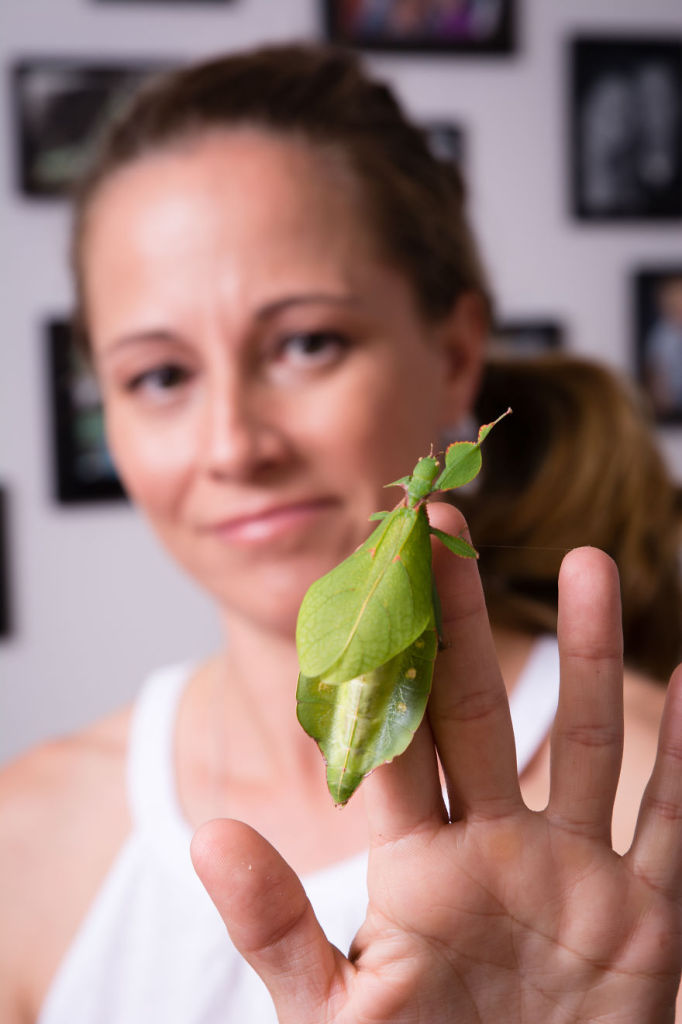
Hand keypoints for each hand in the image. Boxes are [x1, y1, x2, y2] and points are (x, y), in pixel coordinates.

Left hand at [191, 505, 681, 1021]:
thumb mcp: (333, 1018)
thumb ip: (276, 929)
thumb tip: (207, 836)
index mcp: (418, 869)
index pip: (396, 737)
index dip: (382, 654)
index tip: (370, 572)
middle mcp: (496, 851)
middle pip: (476, 713)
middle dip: (462, 619)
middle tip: (444, 526)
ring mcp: (573, 877)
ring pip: (581, 742)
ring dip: (588, 654)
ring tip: (587, 561)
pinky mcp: (644, 921)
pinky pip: (671, 823)